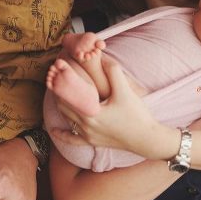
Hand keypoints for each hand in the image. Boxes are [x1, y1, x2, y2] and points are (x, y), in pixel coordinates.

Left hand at [51, 57, 167, 158]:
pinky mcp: (92, 142)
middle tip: (56, 76)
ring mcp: (88, 135)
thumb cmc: (137, 115)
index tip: (58, 67)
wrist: (147, 139)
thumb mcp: (125, 90)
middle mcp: (86, 124)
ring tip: (57, 91)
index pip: (68, 93)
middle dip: (58, 90)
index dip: (61, 79)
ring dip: (60, 105)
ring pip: (66, 118)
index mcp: (91, 111)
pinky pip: (72, 140)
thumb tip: (102, 58)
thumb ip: (113, 72)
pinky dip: (61, 135)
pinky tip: (53, 131)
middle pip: (64, 104)